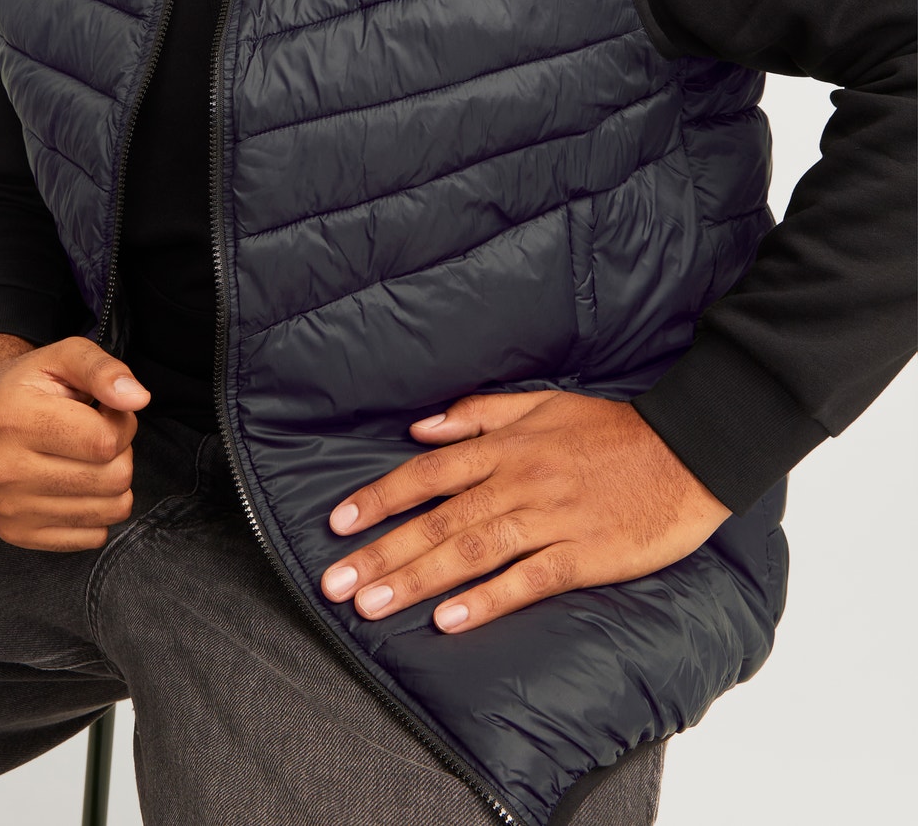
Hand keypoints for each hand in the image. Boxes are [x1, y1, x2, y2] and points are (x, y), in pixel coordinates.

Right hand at [0, 332, 149, 551]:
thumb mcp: (66, 357)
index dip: (121, 423)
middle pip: (113, 478)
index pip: (105, 441)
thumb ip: (104, 370)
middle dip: (119, 452)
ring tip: (84, 456)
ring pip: (111, 510)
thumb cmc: (32, 386)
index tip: (104, 411)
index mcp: (13, 419)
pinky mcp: (17, 533)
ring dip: (112, 481)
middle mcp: (4, 470)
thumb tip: (138, 399)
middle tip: (94, 434)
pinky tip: (74, 483)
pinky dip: (97, 509)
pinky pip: (94, 536)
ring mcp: (9, 508)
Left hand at [319, 390, 729, 632]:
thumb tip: (419, 428)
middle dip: (382, 553)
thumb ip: (477, 414)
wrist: (688, 451)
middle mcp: (519, 482)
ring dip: (418, 580)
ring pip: (472, 552)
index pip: (428, 473)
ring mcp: (551, 520)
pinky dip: (488, 600)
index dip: (380, 498)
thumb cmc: (611, 429)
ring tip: (373, 606)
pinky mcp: (585, 556)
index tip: (338, 523)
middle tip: (335, 584)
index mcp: (506, 447)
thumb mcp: (540, 403)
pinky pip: (528, 580)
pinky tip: (451, 621)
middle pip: (438, 521)